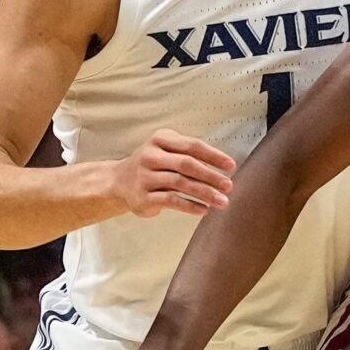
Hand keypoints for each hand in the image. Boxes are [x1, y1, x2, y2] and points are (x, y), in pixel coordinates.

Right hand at [111, 129, 233, 218]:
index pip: (192, 145)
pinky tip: (204, 210)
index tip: (231, 166)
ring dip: (205, 193)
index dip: (213, 155)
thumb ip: (189, 154)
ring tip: (222, 202)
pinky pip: (171, 200)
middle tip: (229, 186)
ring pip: (180, 183)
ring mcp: (145, 176)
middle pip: (186, 164)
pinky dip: (190, 206)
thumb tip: (222, 168)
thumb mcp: (166, 151)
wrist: (118, 181)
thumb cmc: (152, 165)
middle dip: (211, 176)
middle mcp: (150, 156)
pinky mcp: (143, 196)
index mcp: (160, 139)